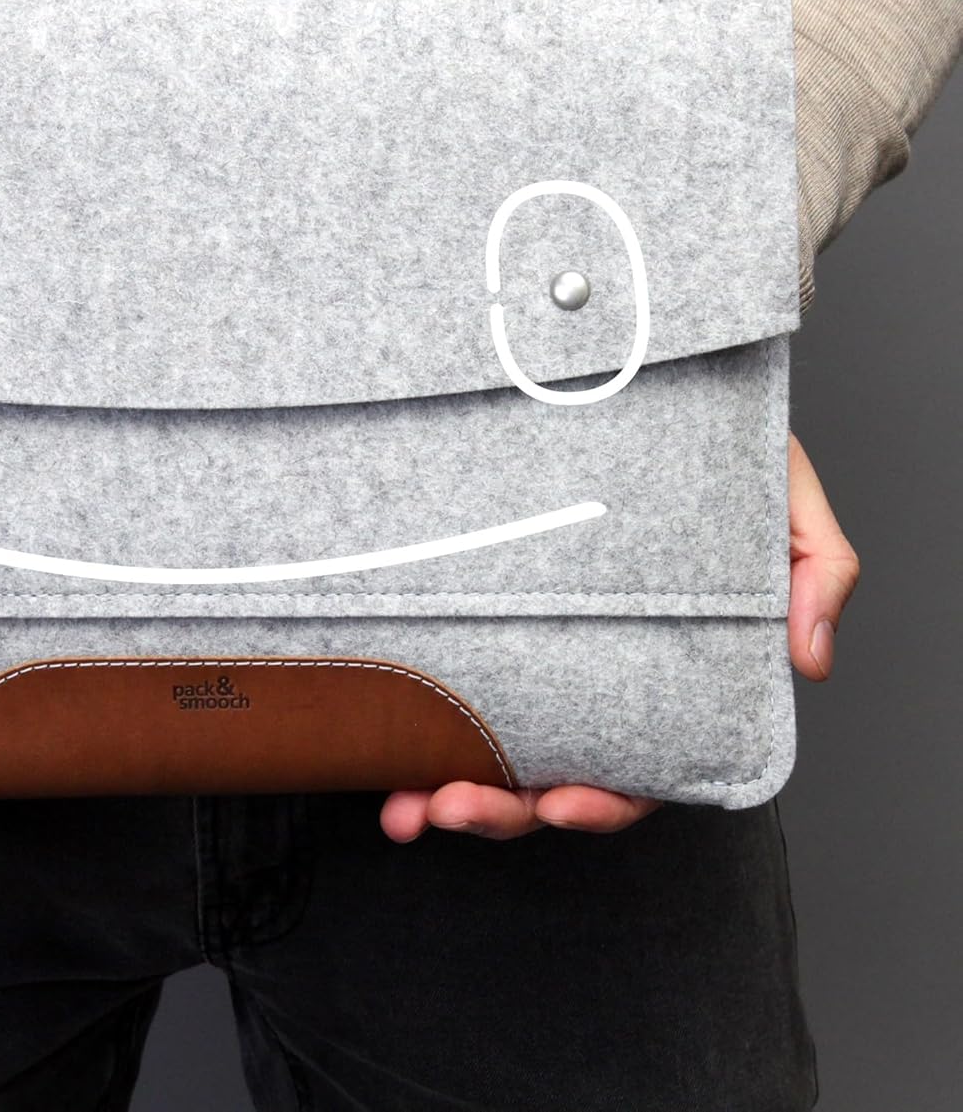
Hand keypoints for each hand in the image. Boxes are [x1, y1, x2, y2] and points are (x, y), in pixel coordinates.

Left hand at [380, 431, 859, 842]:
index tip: (559, 800)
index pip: (639, 769)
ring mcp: (530, 656)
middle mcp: (592, 680)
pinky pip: (439, 691)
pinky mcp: (479, 619)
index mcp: (664, 676)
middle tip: (449, 806)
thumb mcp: (782, 497)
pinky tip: (376, 748)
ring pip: (484, 755)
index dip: (602, 801)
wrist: (642, 383)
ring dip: (442, 793)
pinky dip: (406, 731)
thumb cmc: (716, 450)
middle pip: (547, 780)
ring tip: (403, 805)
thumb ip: (817, 568)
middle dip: (497, 810)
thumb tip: (812, 659)